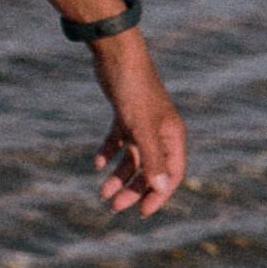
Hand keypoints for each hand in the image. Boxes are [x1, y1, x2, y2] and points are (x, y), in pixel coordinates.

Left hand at [90, 32, 185, 215]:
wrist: (115, 54)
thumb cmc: (132, 88)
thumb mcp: (140, 127)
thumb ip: (152, 158)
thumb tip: (161, 189)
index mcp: (172, 136)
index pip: (171, 174)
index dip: (158, 195)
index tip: (140, 212)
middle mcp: (160, 131)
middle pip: (150, 169)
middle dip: (133, 189)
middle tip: (112, 206)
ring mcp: (142, 123)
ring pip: (133, 157)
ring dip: (118, 175)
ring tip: (101, 192)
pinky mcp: (124, 114)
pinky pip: (118, 140)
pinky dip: (108, 152)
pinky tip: (96, 163)